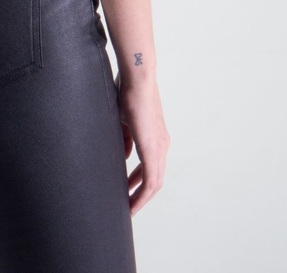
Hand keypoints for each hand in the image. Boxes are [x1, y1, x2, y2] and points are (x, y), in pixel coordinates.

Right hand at [115, 72, 170, 215]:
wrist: (136, 78)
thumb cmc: (128, 93)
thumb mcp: (124, 121)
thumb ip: (125, 140)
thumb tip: (124, 157)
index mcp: (155, 137)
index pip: (151, 167)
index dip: (140, 182)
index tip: (128, 192)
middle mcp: (162, 144)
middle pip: (155, 179)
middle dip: (141, 194)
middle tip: (128, 205)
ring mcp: (160, 147)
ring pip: (154, 182)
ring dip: (142, 198)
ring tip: (128, 208)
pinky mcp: (153, 149)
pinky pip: (150, 180)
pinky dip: (142, 194)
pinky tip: (132, 202)